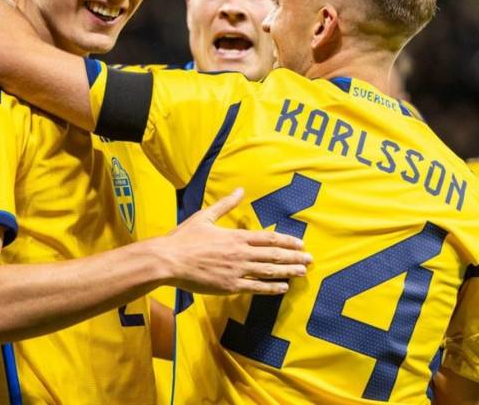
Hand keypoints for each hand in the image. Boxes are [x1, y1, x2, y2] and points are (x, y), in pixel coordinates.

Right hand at [161, 188, 311, 294]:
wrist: (168, 260)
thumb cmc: (184, 238)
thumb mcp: (206, 216)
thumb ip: (226, 205)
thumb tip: (239, 191)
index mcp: (236, 236)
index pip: (268, 238)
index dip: (287, 241)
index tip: (300, 243)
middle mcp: (241, 253)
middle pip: (274, 255)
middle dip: (294, 257)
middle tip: (310, 260)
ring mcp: (237, 271)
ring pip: (269, 271)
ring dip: (288, 271)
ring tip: (302, 272)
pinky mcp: (230, 286)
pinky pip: (256, 287)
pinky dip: (271, 288)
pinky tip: (283, 287)